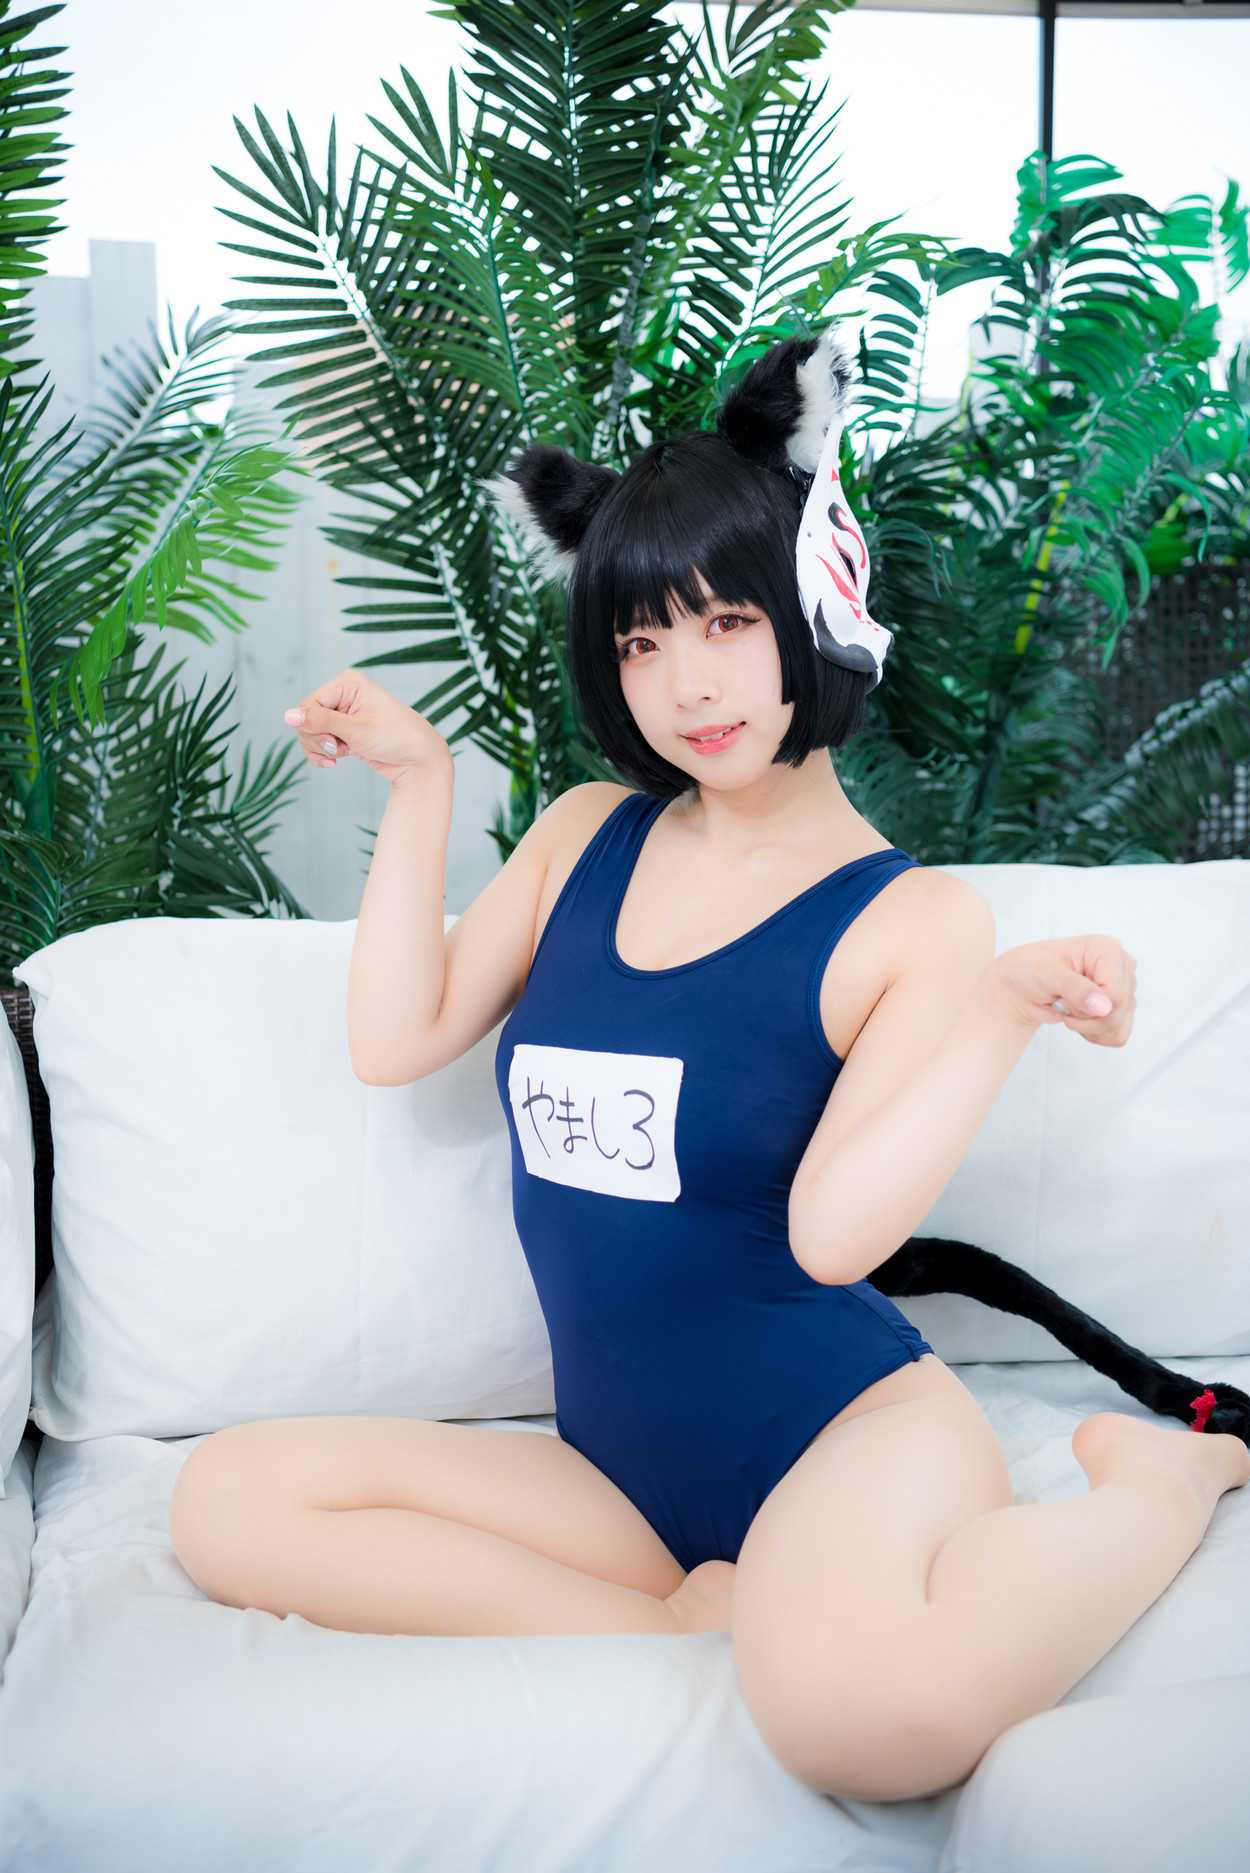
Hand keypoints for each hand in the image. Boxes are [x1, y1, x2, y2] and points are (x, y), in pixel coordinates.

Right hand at [281, 669, 449, 783]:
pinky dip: (323, 754)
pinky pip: (320, 740)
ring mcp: (344, 712)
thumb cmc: (396, 739)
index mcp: (348, 683)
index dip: (314, 727)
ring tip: (344, 753)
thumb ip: (320, 721)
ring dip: (322, 748)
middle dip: (318, 739)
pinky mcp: (345, 730)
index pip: (308, 704)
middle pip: (306, 718)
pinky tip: (334, 762)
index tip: (334, 742)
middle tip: (339, 749)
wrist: (420, 761)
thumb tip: (286, 715)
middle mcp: (344, 693)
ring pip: (310, 731)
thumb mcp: (356, 730)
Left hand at [984, 935, 1136, 1047]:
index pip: (1115, 993)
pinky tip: (1079, 1019)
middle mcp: (1122, 967)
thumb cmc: (1030, 970)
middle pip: (1118, 1012)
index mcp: (1108, 949)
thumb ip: (1076, 989)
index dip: (1087, 1005)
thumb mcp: (1046, 974)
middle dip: (1084, 1016)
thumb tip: (1104, 1006)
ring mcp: (1124, 989)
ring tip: (1069, 1008)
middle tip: (1062, 1002)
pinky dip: (1095, 1035)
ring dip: (1088, 1027)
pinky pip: (1118, 1035)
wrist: (1021, 987)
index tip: (1063, 996)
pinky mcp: (1120, 1008)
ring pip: (1118, 1026)